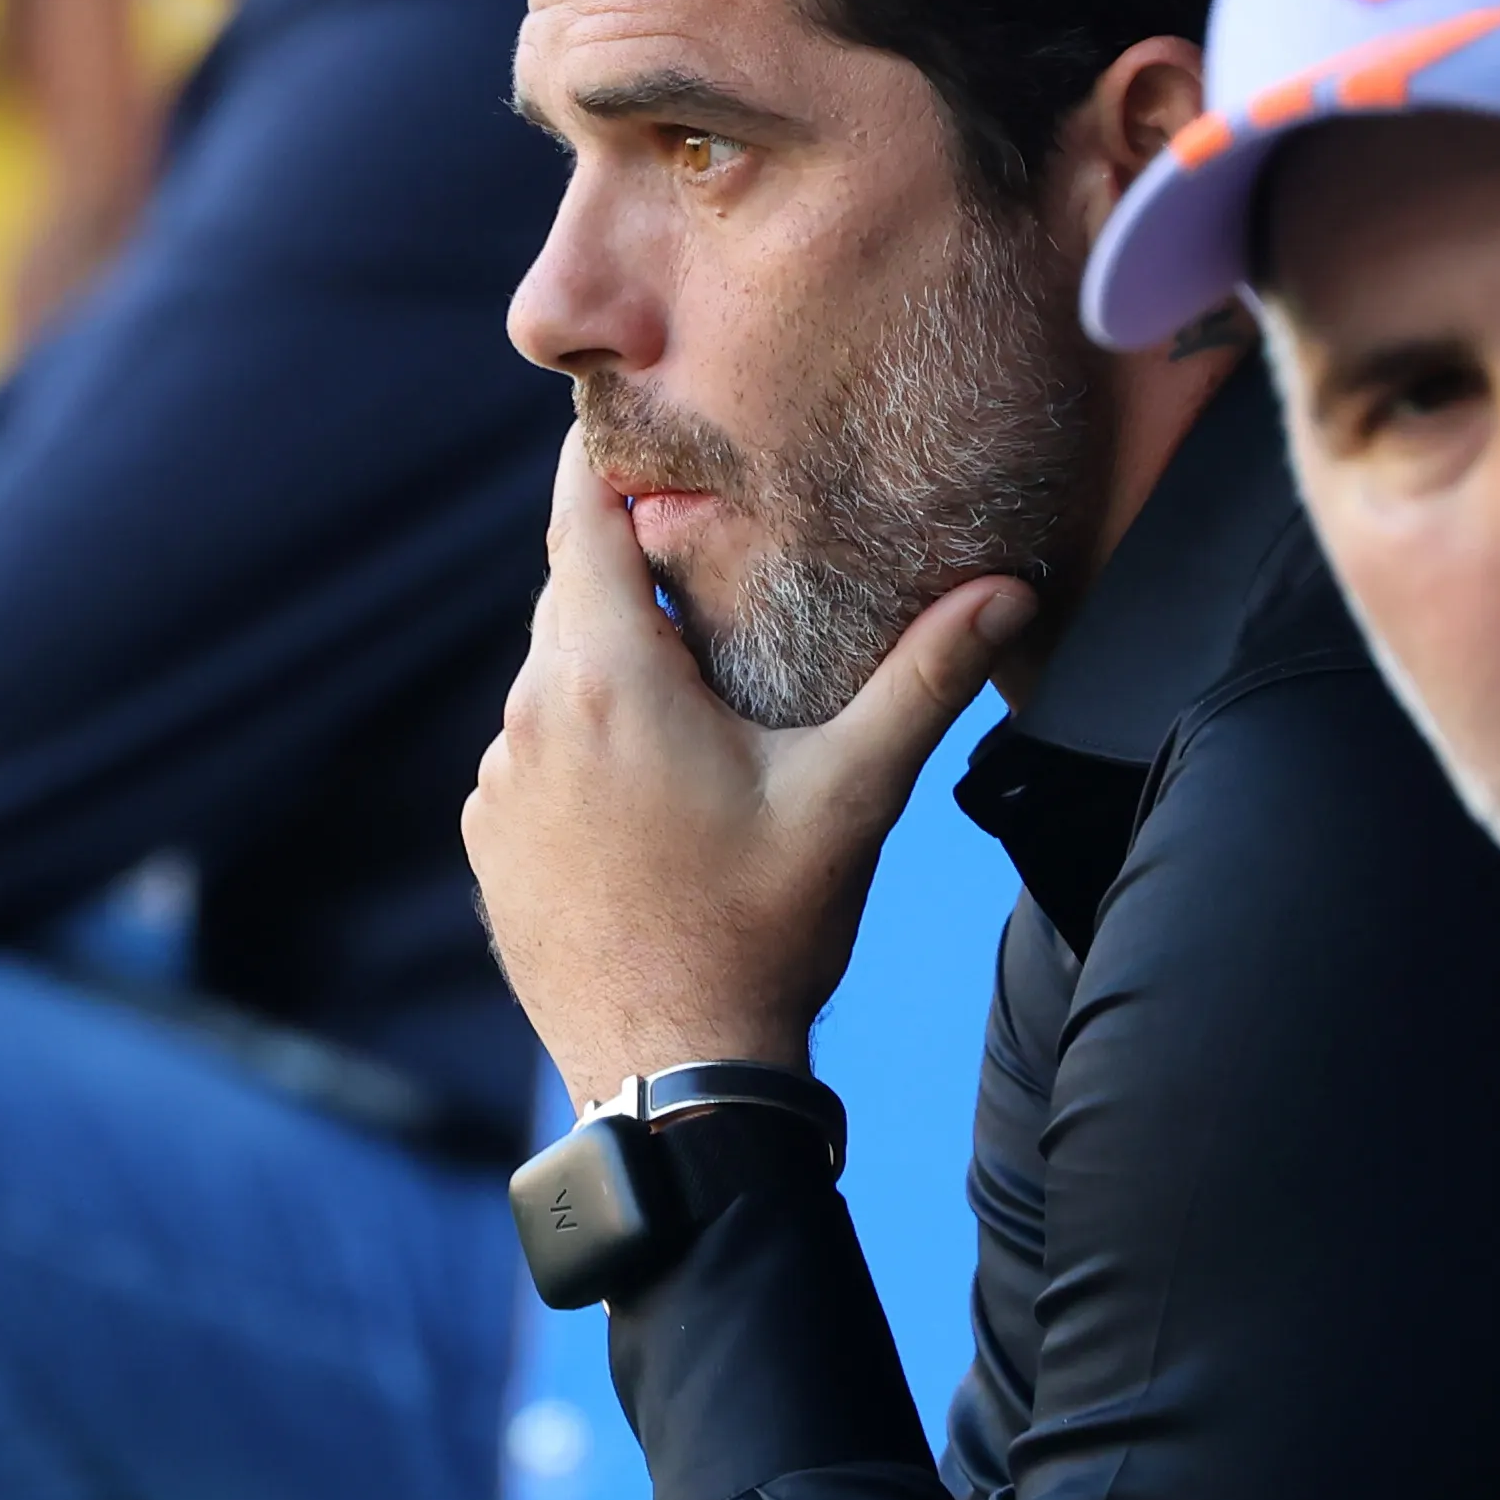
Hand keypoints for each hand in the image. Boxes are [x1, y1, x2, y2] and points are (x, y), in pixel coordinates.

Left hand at [467, 433, 1032, 1106]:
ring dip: (611, 672)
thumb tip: (1008, 591)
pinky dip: (582, 747)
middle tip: (708, 564)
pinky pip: (531, 756)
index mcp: (604, 680)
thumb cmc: (762, 930)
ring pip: (551, 679)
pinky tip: (653, 791)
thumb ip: (924, 680)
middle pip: (569, 595)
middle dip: (633, 575)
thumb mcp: (852, 795)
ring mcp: (497, 785)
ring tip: (695, 697)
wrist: (673, 1075)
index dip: (602, 459)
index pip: (576, 515)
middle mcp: (529, 718)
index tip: (636, 425)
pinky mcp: (490, 843)